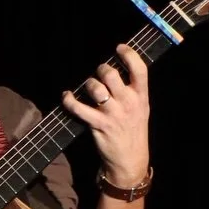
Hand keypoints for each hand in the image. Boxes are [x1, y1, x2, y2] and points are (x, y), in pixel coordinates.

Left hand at [63, 43, 150, 185]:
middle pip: (111, 75)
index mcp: (141, 97)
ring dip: (88, 84)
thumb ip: (132, 90)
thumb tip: (116, 67)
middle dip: (101, 69)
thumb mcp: (141, 108)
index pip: (139, 69)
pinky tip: (66, 96)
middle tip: (99, 73)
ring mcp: (113, 115)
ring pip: (95, 88)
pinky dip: (69, 100)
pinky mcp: (98, 125)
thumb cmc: (133, 130)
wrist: (130, 160)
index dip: (128, 54)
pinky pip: (78, 108)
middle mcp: (129, 103)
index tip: (119, 48)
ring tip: (87, 88)